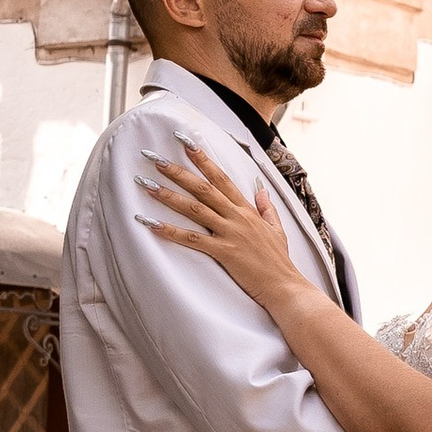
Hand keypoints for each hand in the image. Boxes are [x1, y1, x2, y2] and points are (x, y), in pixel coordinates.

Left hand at [143, 147, 306, 317]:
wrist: (285, 286)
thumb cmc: (279, 261)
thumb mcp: (277, 229)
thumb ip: (267, 208)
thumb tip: (261, 190)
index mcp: (247, 210)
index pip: (222, 178)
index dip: (204, 160)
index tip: (186, 145)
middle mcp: (237, 217)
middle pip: (203, 188)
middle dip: (178, 171)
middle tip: (155, 159)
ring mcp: (230, 233)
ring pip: (194, 209)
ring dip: (168, 196)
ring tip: (146, 185)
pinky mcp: (224, 252)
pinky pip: (193, 240)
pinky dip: (171, 231)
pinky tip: (152, 224)